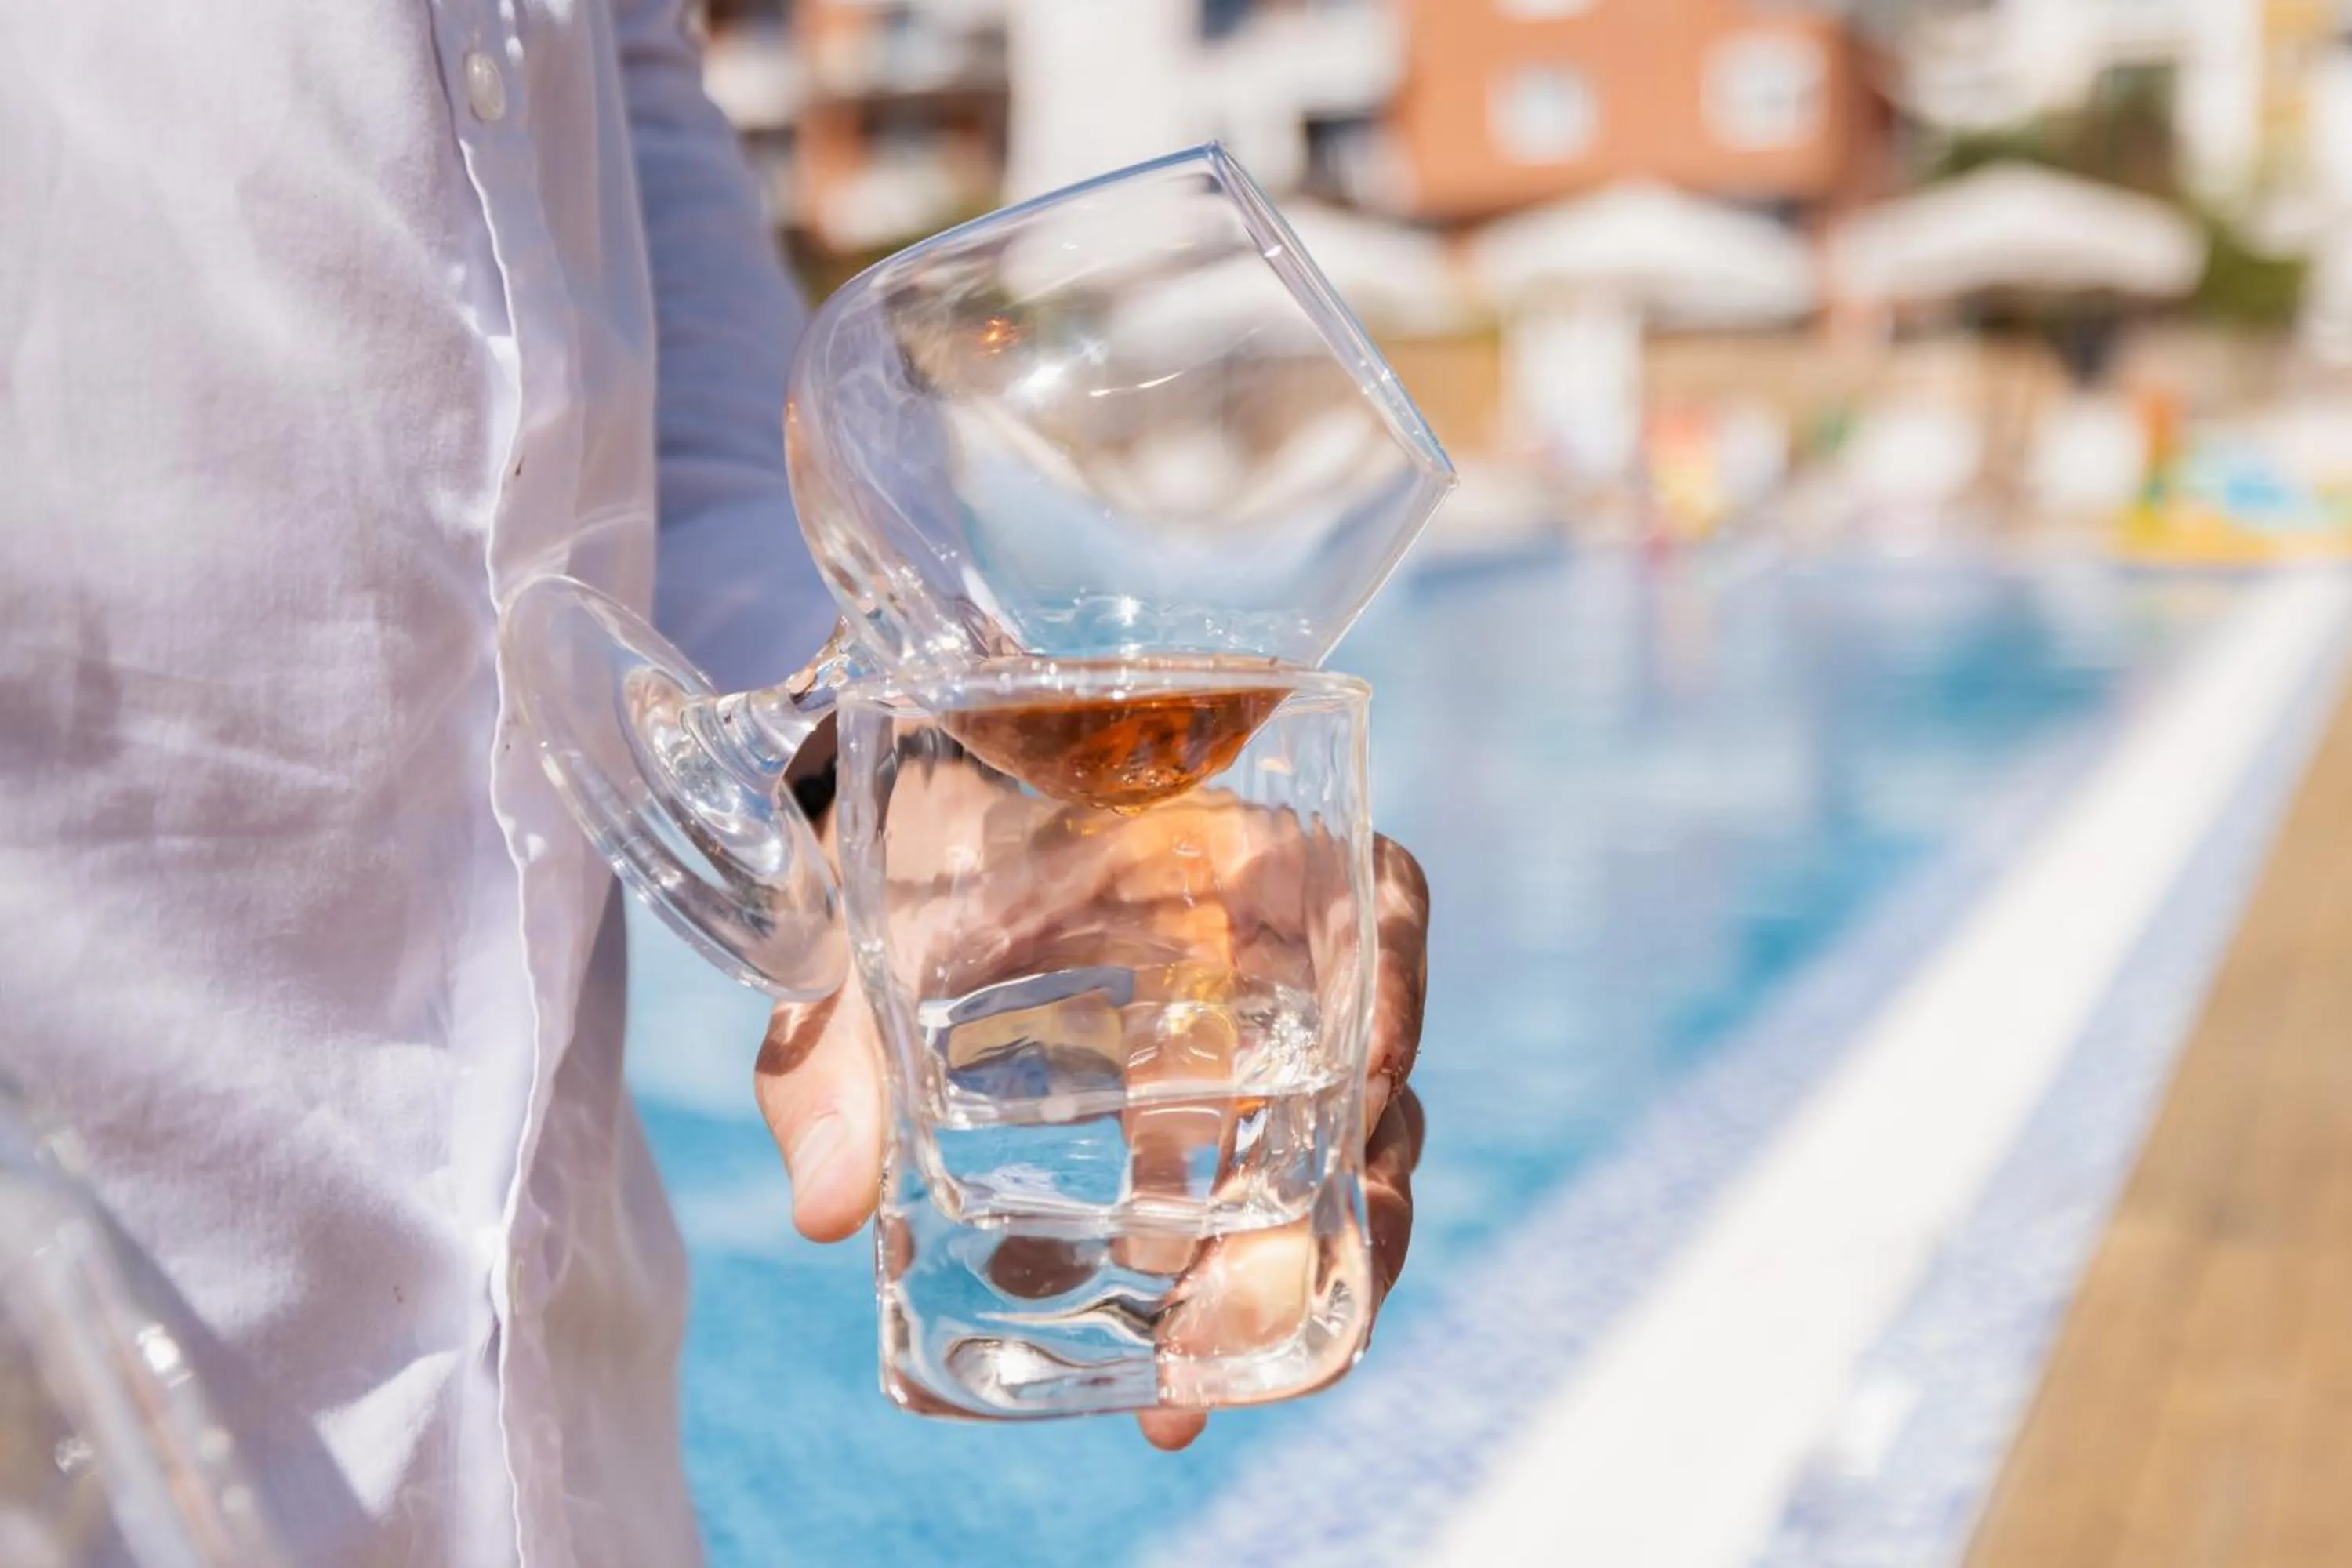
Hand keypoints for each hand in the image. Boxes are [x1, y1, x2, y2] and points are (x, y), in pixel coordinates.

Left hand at [754, 801, 1428, 1451]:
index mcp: (1231, 859)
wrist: (909, 859)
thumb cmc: (917, 873)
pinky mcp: (1223, 1142)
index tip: (1364, 1080)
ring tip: (1198, 1389)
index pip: (1377, 903)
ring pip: (1340, 1173)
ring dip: (1295, 1285)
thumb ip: (841, 1052)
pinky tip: (1169, 1393)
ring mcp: (1263, 1060)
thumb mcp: (870, 936)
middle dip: (1343, 1212)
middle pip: (1371, 1084)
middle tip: (1246, 1316)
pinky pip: (1272, 1222)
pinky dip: (1230, 1308)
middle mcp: (1279, 963)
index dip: (1393, 990)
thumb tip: (827, 1211)